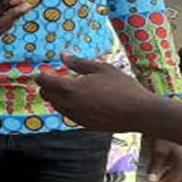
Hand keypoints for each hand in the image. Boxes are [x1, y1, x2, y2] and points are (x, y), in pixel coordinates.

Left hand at [36, 56, 164, 131]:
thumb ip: (79, 63)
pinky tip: (81, 101)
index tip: (44, 72)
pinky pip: (69, 115)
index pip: (45, 82)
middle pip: (47, 95)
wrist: (140, 113)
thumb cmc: (123, 87)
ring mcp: (77, 117)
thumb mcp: (102, 69)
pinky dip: (68, 107)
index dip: (42, 76)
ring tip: (70, 89)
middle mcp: (70, 105)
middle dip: (47, 86)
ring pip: (57, 106)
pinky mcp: (85, 125)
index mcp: (71, 89)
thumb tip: (63, 55)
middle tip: (55, 79)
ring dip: (57, 97)